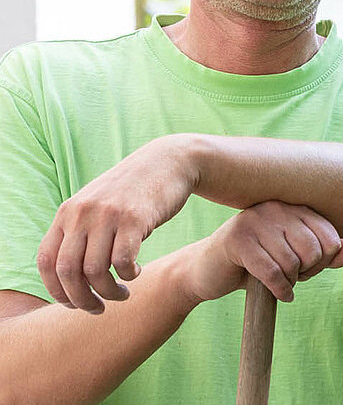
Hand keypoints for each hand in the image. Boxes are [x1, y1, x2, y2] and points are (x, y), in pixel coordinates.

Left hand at [37, 136, 197, 313]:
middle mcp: (82, 213)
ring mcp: (107, 214)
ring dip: (108, 292)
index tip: (74, 303)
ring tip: (121, 294)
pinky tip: (136, 273)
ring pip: (95, 271)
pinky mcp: (134, 218)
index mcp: (67, 213)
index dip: (57, 291)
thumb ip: (79, 232)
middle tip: (98, 309)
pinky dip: (128, 275)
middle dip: (81, 300)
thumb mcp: (97, 206)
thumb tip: (67, 277)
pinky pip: (122, 261)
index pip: (46, 262)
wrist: (167, 162)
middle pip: (68, 272)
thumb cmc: (133, 192)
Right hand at [184, 201, 342, 304]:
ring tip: (281, 283)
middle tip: (293, 278)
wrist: (207, 272)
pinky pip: (272, 271)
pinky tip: (279, 294)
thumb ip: (327, 255)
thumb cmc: (258, 264)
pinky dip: (279, 289)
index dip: (324, 262)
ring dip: (290, 283)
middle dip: (308, 273)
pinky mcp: (237, 240)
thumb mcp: (297, 259)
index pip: (331, 237)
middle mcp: (276, 207)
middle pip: (314, 250)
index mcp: (294, 208)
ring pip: (292, 262)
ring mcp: (255, 221)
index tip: (308, 269)